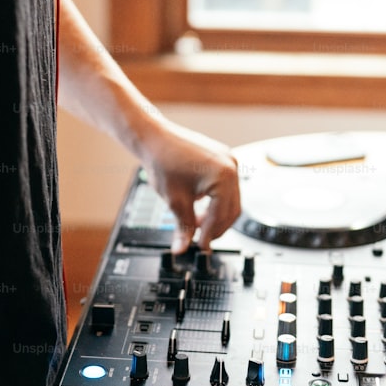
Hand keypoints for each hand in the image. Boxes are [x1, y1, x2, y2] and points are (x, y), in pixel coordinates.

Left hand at [139, 119, 241, 253]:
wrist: (154, 138)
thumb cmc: (162, 160)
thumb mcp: (174, 201)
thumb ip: (183, 227)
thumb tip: (182, 247)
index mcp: (223, 175)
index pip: (221, 215)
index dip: (210, 234)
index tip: (201, 247)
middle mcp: (231, 166)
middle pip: (231, 209)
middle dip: (216, 227)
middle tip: (201, 240)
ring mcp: (229, 161)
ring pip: (231, 200)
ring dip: (216, 216)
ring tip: (196, 225)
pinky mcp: (223, 160)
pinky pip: (227, 188)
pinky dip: (216, 202)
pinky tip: (200, 210)